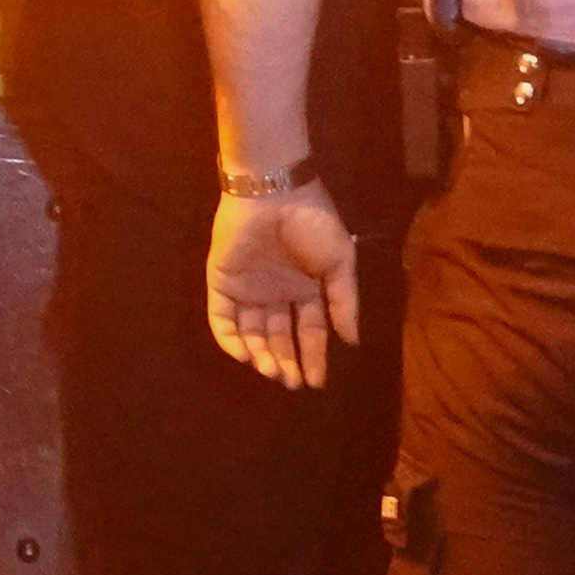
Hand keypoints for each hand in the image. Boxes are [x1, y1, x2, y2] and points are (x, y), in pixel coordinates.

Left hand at [204, 185, 362, 390]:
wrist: (276, 192)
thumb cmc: (312, 224)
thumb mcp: (340, 263)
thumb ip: (344, 302)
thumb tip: (352, 342)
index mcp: (305, 288)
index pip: (310, 332)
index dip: (314, 357)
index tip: (317, 383)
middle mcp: (276, 293)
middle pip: (279, 337)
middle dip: (287, 361)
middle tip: (292, 383)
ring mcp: (248, 289)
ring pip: (251, 333)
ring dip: (261, 355)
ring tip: (274, 372)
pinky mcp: (222, 282)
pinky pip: (222, 318)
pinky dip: (231, 340)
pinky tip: (246, 356)